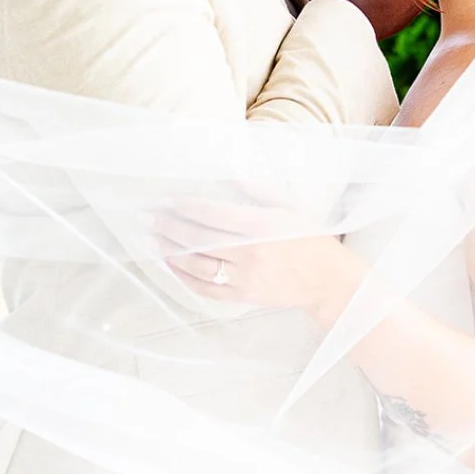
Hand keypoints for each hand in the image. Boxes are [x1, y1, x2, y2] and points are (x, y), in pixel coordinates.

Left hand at [151, 196, 358, 317]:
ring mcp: (244, 279)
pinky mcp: (243, 297)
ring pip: (198, 266)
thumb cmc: (310, 238)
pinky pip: (207, 290)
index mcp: (261, 227)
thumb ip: (261, 190)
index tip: (168, 200)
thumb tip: (233, 176)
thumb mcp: (290, 206)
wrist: (325, 280)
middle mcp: (249, 254)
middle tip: (149, 218)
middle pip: (199, 239)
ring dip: (172, 253)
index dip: (188, 207)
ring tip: (154, 241)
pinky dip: (186, 279)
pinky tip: (173, 267)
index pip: (214, 215)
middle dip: (170, 228)